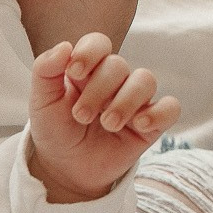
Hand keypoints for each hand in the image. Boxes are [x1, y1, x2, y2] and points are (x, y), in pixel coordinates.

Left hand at [26, 34, 180, 203]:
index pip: (98, 43)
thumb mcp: (41, 101)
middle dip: (98, 90)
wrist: (65, 169)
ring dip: (125, 101)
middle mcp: (113, 80)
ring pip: (146, 80)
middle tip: (81, 116)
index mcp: (87, 68)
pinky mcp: (151, 124)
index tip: (74, 72)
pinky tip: (139, 125)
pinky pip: (170, 108)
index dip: (90, 52)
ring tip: (107, 124)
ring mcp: (134, 100)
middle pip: (118, 65)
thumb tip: (64, 46)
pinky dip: (159, 113)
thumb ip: (45, 70)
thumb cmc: (54, 130)